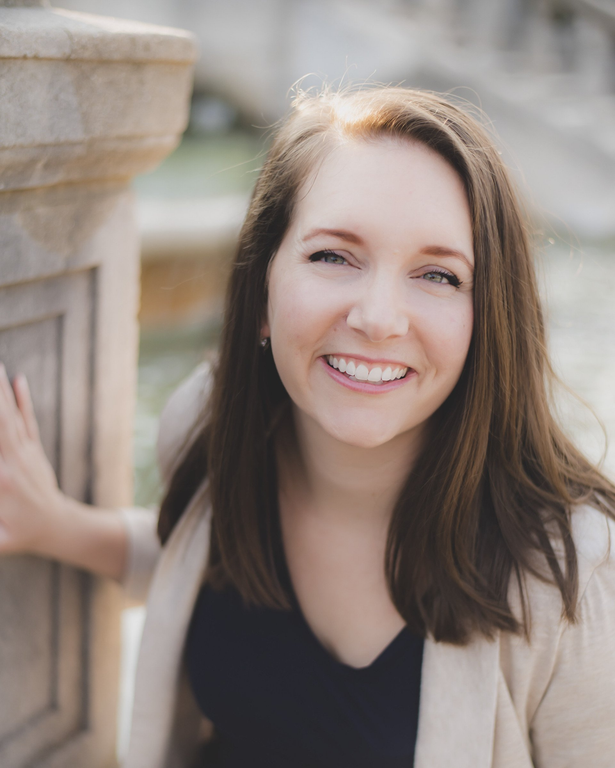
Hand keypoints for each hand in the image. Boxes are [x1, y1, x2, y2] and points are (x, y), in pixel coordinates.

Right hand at [0, 363, 65, 554]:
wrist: (57, 527)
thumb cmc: (19, 535)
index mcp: (2, 481)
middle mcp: (12, 461)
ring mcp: (25, 453)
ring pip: (9, 417)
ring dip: (0, 391)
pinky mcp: (33, 450)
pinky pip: (26, 421)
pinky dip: (22, 400)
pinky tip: (17, 379)